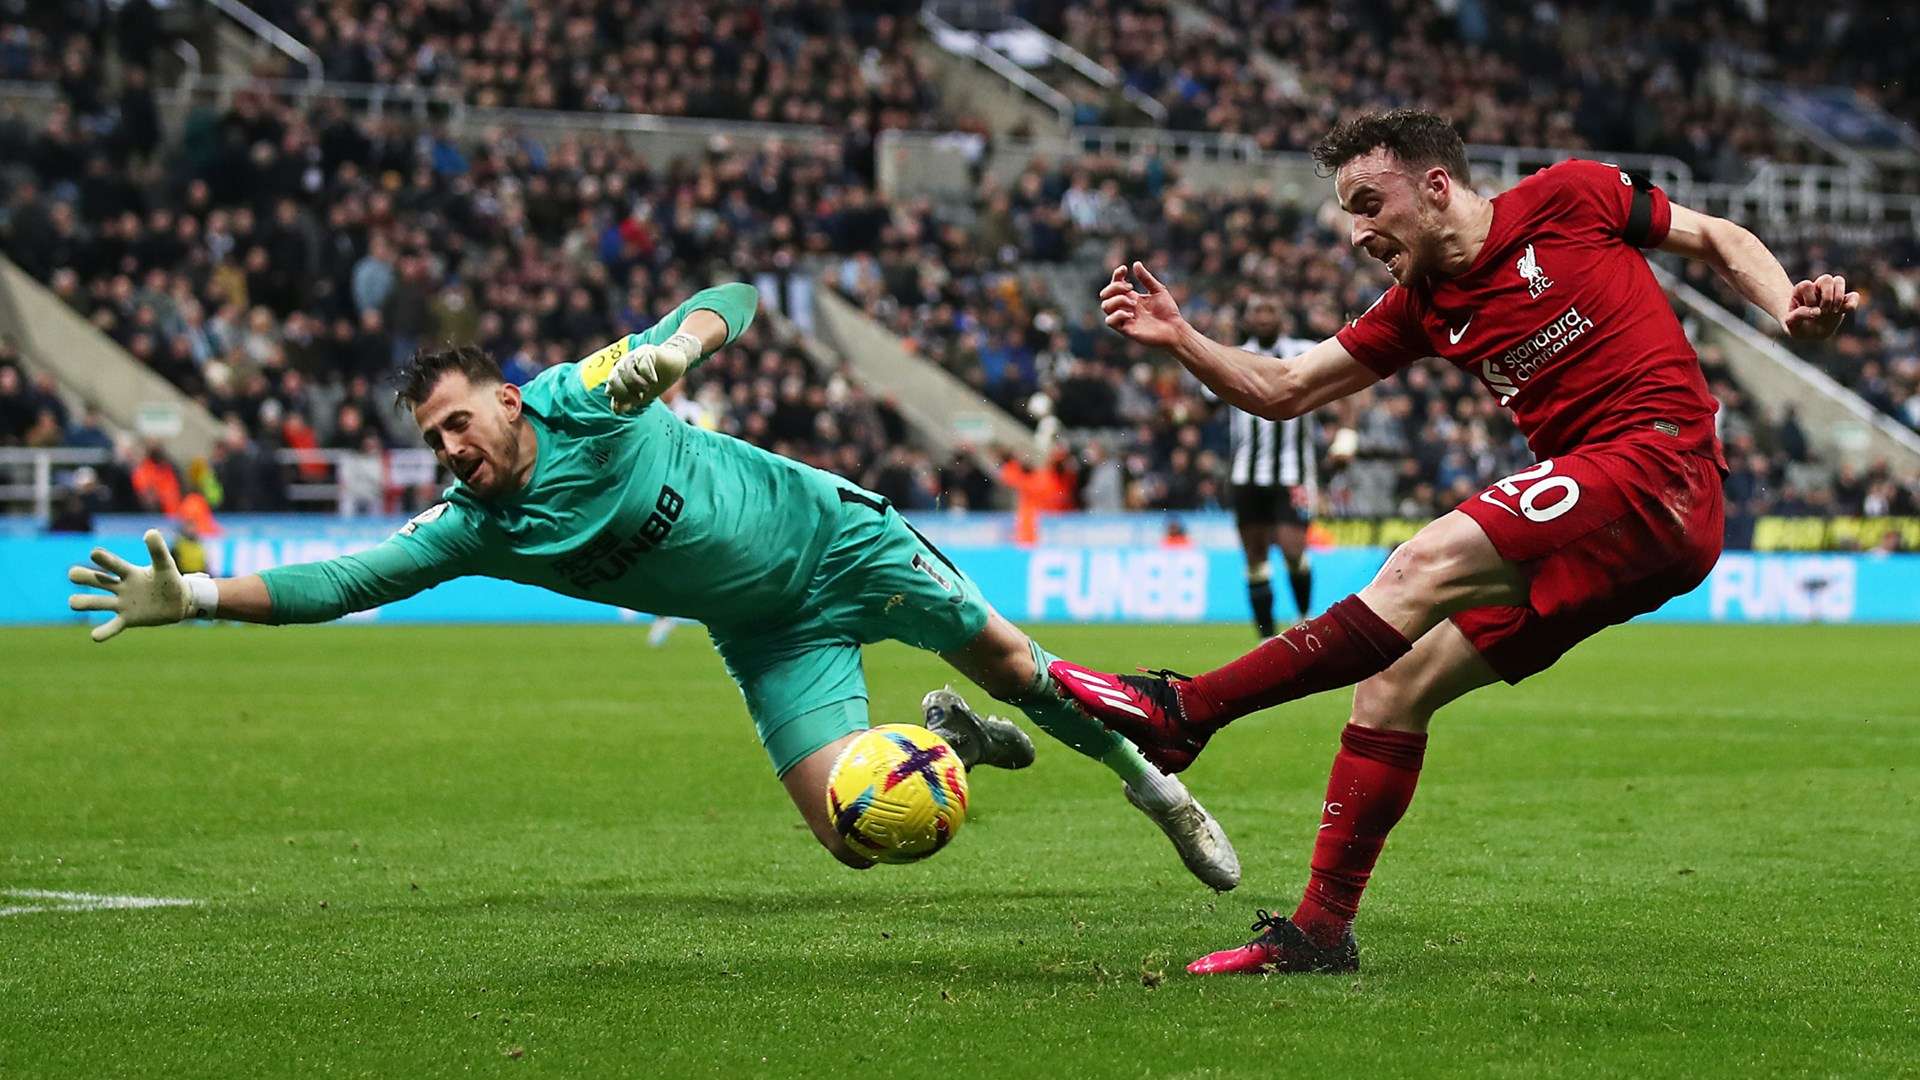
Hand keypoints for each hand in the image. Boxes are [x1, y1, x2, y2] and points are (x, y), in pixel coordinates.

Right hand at [67, 529, 197, 642]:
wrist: (179, 603)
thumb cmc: (170, 581)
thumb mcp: (166, 566)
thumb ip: (158, 551)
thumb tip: (150, 532)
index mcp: (130, 573)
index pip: (114, 565)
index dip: (105, 559)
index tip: (94, 552)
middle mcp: (121, 587)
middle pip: (98, 581)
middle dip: (85, 577)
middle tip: (73, 574)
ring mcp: (122, 604)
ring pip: (98, 603)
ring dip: (85, 603)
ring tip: (73, 602)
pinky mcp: (127, 619)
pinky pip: (112, 627)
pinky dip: (104, 632)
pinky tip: (95, 637)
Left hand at [606, 332, 699, 413]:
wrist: (673, 366)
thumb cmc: (654, 381)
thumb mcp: (640, 395)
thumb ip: (627, 402)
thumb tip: (615, 410)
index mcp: (618, 376)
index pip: (610, 390)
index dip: (621, 399)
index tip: (636, 401)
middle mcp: (623, 365)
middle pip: (612, 379)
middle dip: (625, 391)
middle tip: (641, 395)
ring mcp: (634, 356)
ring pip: (626, 370)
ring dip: (637, 383)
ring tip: (648, 387)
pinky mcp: (646, 351)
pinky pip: (642, 362)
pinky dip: (648, 374)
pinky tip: (654, 380)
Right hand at [1099, 262, 1188, 349]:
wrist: (1174, 329)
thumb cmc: (1168, 311)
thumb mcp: (1158, 290)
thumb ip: (1146, 278)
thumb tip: (1136, 263)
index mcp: (1131, 297)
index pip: (1114, 284)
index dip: (1116, 275)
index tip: (1124, 269)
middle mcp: (1125, 307)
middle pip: (1105, 295)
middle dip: (1114, 287)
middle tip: (1130, 288)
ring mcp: (1124, 318)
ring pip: (1105, 306)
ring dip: (1118, 300)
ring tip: (1134, 303)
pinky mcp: (1125, 330)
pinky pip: (1110, 321)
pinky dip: (1118, 314)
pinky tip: (1132, 315)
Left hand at [1782, 274, 1860, 339]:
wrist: (1807, 332)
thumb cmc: (1796, 325)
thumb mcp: (1790, 324)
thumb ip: (1798, 316)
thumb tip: (1817, 312)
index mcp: (1801, 291)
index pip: (1806, 285)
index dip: (1810, 299)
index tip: (1810, 312)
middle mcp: (1816, 288)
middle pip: (1826, 278)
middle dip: (1827, 296)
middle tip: (1824, 311)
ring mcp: (1830, 294)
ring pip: (1839, 280)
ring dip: (1838, 297)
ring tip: (1833, 311)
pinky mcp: (1842, 302)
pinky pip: (1854, 295)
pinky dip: (1852, 303)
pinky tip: (1844, 312)